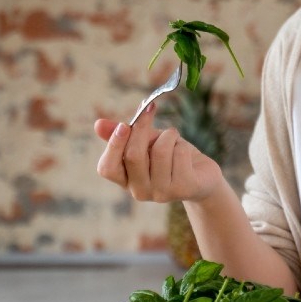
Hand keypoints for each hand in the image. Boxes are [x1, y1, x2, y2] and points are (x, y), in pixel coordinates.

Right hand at [94, 103, 223, 202]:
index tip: (124, 125)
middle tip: (150, 108)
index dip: (113, 146)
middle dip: (142, 128)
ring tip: (173, 139)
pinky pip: (178, 154)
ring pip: (160, 151)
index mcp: (125, 179)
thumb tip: (97, 124)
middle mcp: (139, 190)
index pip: (107, 168)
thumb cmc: (170, 156)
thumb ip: (125, 134)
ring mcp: (161, 193)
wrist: (202, 176)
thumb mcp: (146, 142)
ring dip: (168, 135)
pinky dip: (182, 144)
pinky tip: (185, 153)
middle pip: (134, 156)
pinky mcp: (183, 189)